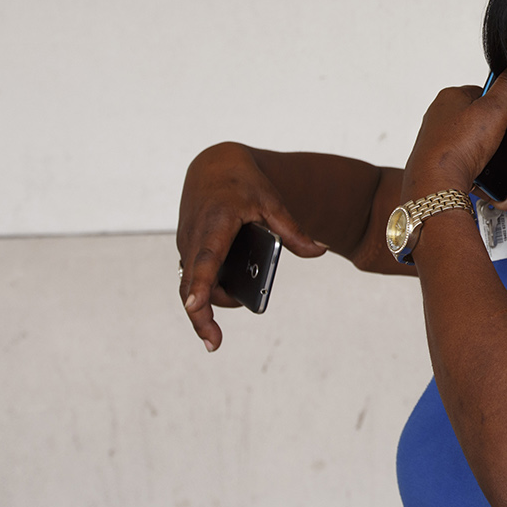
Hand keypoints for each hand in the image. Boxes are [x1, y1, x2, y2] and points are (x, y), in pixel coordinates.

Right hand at [176, 142, 327, 351]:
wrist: (213, 164)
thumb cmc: (243, 182)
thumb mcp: (272, 201)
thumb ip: (292, 230)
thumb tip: (320, 251)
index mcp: (216, 224)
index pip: (206, 260)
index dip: (199, 286)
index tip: (195, 307)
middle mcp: (195, 238)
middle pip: (191, 284)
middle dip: (200, 316)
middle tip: (216, 342)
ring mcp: (187, 244)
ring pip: (191, 283)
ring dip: (209, 303)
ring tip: (235, 313)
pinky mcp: (187, 248)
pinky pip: (192, 276)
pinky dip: (205, 290)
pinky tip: (230, 298)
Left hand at [402, 72, 506, 205]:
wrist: (437, 185)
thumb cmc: (457, 146)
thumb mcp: (494, 108)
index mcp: (451, 99)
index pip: (485, 95)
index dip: (504, 109)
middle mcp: (443, 120)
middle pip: (486, 128)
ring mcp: (442, 145)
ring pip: (481, 153)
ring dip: (502, 168)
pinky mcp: (443, 167)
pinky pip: (473, 172)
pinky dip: (489, 182)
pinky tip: (502, 192)